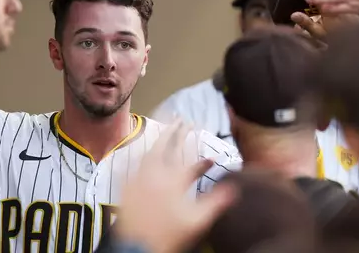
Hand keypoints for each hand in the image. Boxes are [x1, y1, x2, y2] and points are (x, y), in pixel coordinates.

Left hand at [116, 123, 237, 252]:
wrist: (136, 247)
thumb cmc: (167, 236)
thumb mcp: (197, 221)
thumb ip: (216, 202)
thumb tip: (233, 187)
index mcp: (173, 181)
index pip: (190, 163)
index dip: (201, 157)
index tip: (209, 153)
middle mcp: (154, 175)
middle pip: (165, 146)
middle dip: (175, 130)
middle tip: (182, 119)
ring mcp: (137, 179)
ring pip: (149, 152)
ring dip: (159, 138)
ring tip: (165, 128)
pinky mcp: (125, 186)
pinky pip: (132, 162)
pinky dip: (140, 152)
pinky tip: (142, 150)